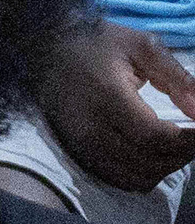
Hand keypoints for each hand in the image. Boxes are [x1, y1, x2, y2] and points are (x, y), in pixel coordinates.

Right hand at [35, 23, 194, 192]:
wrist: (43, 50)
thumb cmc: (96, 44)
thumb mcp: (142, 47)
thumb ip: (178, 79)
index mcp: (108, 96)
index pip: (155, 135)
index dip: (189, 141)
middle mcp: (91, 126)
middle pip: (149, 160)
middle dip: (184, 153)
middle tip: (194, 136)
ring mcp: (81, 144)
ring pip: (137, 176)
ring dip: (165, 166)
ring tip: (176, 146)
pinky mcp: (77, 153)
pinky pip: (119, 180)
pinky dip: (144, 175)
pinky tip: (153, 156)